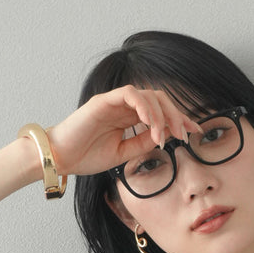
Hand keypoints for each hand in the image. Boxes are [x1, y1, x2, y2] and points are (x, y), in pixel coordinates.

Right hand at [44, 85, 201, 178]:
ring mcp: (114, 101)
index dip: (179, 119)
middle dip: (176, 115)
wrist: (60, 158)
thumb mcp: (123, 154)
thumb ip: (142, 143)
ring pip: (148, 95)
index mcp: (128, 118)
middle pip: (159, 99)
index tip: (194, 132)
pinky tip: (150, 124)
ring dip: (161, 115)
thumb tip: (165, 137)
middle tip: (185, 134)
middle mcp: (123, 106)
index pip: (160, 111)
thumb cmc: (85, 156)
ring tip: (163, 135)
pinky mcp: (104, 101)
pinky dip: (144, 107)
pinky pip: (130, 94)